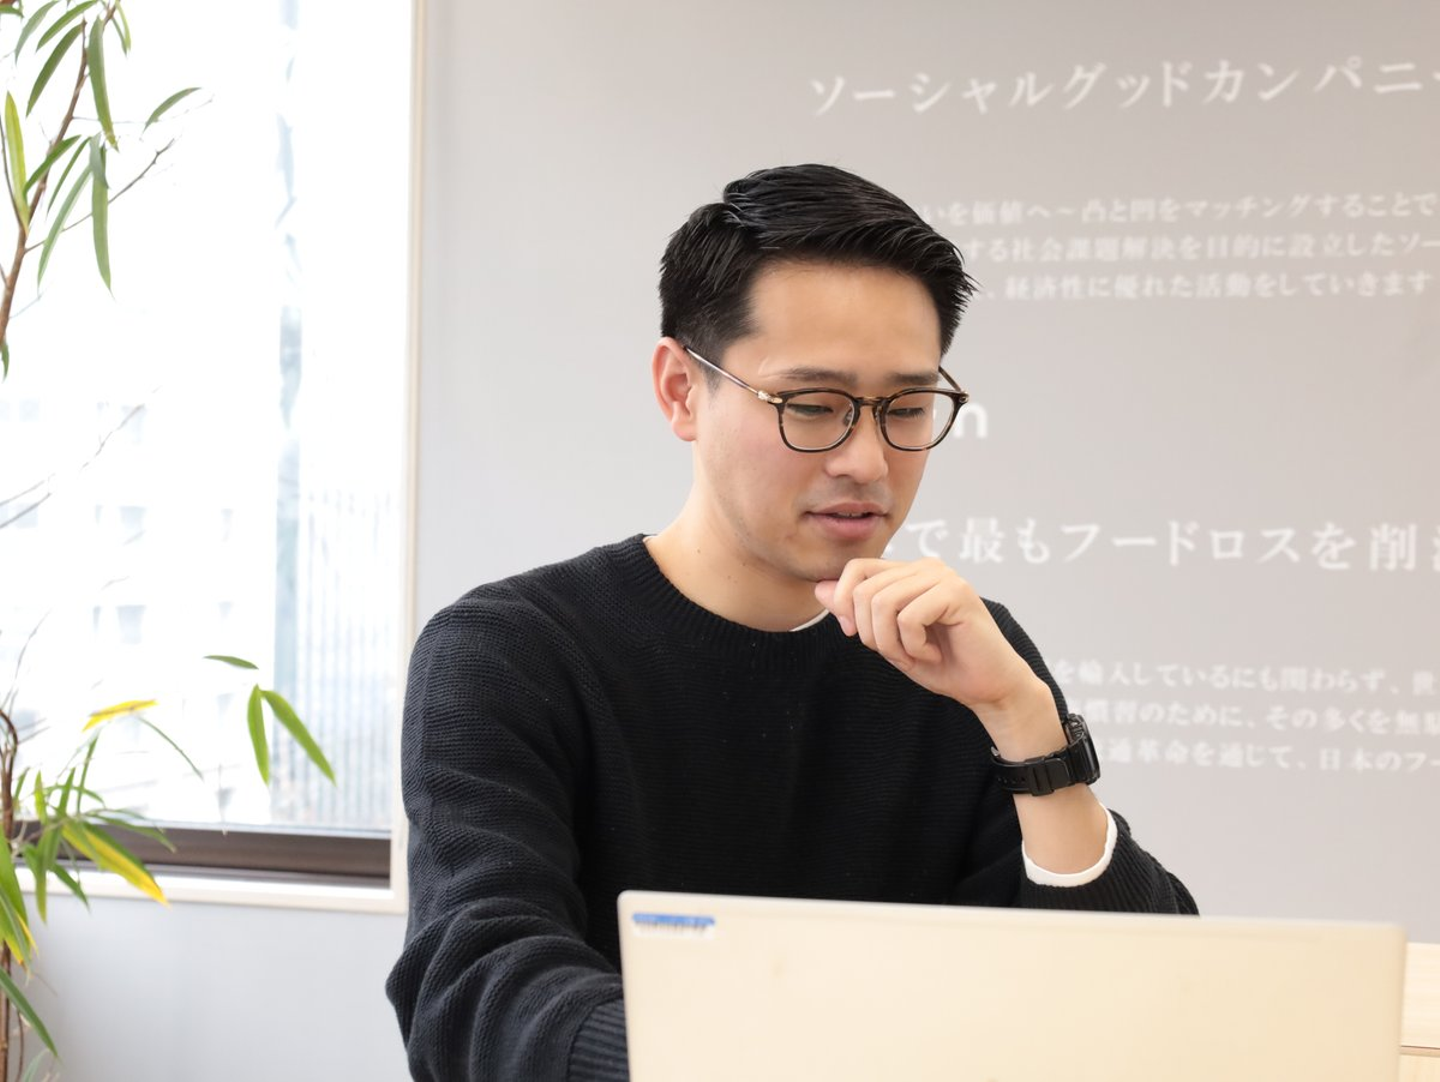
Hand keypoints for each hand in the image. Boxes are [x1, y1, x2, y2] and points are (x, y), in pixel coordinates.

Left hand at [815, 557, 1058, 750]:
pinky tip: (933, 652)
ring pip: (883, 603)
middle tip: (896, 654)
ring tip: (915, 655)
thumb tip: (819, 590)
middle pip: (864, 590)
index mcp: (908, 573)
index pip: (856, 569)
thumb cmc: (942, 663)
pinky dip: (913, 646)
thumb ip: (857, 613)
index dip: (843, 602)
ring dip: (890, 642)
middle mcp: (925, 567)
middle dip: (869, 633)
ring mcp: (943, 576)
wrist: (988, 687)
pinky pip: (909, 616)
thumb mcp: (887, 640)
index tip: (854, 634)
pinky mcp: (957, 593)